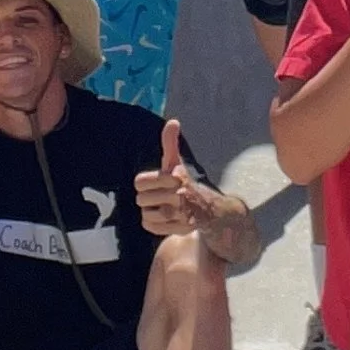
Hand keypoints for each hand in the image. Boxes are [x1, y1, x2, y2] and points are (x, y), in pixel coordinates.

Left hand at [134, 118, 219, 237]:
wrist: (210, 209)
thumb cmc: (185, 183)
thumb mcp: (176, 164)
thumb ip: (170, 143)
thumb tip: (173, 121)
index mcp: (175, 177)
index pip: (139, 182)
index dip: (145, 184)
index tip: (156, 184)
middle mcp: (179, 195)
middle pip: (141, 200)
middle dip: (148, 199)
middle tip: (160, 197)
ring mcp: (180, 213)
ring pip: (145, 214)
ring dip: (151, 212)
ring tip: (163, 208)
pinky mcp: (180, 228)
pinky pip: (150, 226)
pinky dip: (153, 224)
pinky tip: (164, 219)